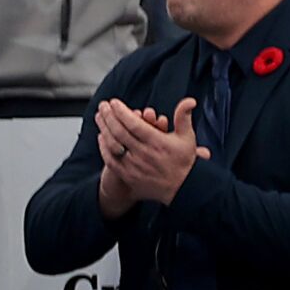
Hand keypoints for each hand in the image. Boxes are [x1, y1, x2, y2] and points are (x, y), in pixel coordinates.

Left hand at [96, 97, 210, 206]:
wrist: (182, 188)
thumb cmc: (183, 161)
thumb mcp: (187, 137)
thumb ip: (184, 117)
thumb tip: (189, 101)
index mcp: (157, 142)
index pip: (134, 124)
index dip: (122, 112)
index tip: (114, 102)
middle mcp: (144, 153)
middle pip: (119, 131)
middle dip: (109, 116)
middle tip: (103, 105)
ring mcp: (134, 165)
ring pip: (113, 144)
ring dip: (104, 128)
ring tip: (99, 117)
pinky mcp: (128, 175)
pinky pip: (111, 160)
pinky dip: (104, 147)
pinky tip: (101, 137)